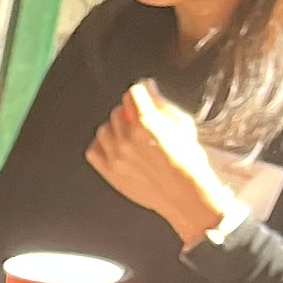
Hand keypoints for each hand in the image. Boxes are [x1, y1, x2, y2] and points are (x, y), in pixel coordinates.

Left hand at [88, 78, 237, 244]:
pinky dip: (102, 146)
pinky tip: (115, 148)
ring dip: (115, 129)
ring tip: (130, 136)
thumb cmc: (188, 160)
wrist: (184, 194)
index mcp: (145, 124)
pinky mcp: (109, 173)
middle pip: (117, 112)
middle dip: (129, 112)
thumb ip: (161, 104)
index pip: (132, 94)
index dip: (141, 92)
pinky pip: (94, 151)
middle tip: (140, 119)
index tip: (144, 94)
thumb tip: (148, 88)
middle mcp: (126, 140)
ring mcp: (115, 158)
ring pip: (104, 130)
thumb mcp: (182, 124)